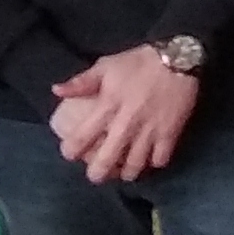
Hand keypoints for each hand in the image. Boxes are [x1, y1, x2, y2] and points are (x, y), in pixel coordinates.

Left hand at [47, 46, 199, 186]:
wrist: (177, 59)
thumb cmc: (138, 63)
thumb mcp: (105, 66)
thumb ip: (81, 82)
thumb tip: (56, 90)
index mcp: (107, 107)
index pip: (82, 137)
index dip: (72, 151)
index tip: (70, 154)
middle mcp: (126, 124)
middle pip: (107, 160)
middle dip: (98, 173)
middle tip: (96, 175)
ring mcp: (149, 132)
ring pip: (135, 166)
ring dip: (126, 173)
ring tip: (122, 171)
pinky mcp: (170, 134)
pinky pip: (159, 160)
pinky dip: (153, 163)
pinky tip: (148, 159)